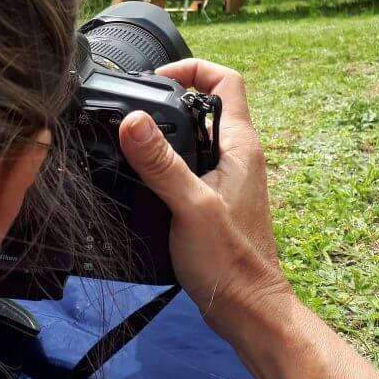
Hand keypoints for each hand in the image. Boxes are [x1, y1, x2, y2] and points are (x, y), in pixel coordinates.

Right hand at [118, 60, 291, 337]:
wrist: (246, 309)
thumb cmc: (229, 261)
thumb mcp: (189, 205)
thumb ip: (161, 162)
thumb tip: (133, 119)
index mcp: (240, 145)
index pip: (226, 81)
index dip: (193, 69)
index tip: (157, 80)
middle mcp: (237, 155)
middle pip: (205, 106)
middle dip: (169, 101)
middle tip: (134, 111)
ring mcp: (227, 178)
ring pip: (195, 138)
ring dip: (165, 135)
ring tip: (131, 142)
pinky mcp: (214, 200)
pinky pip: (190, 166)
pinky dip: (166, 163)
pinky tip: (142, 179)